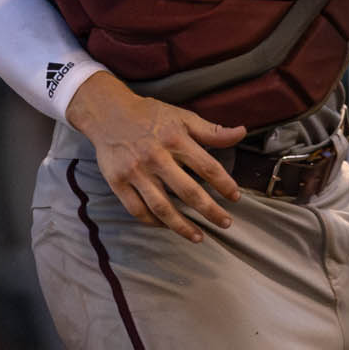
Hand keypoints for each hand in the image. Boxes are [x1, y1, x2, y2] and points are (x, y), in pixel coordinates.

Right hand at [66, 73, 246, 241]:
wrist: (107, 112)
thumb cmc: (149, 115)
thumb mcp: (181, 117)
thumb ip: (211, 130)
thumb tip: (242, 133)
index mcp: (174, 139)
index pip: (206, 166)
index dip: (224, 184)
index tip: (235, 198)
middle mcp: (155, 157)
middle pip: (188, 191)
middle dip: (210, 211)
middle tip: (226, 223)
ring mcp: (135, 172)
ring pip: (161, 206)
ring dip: (182, 225)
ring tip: (199, 237)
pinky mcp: (116, 182)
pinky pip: (137, 209)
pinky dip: (153, 221)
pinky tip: (166, 226)